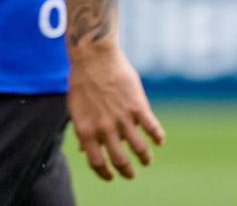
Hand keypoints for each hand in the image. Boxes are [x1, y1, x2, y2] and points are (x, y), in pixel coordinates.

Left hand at [67, 43, 164, 181]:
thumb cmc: (82, 84)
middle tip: (131, 174)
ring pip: (138, 147)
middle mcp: (105, 129)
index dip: (105, 173)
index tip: (111, 177)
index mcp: (87, 132)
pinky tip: (160, 141)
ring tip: (147, 161)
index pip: (97, 162)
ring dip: (144, 157)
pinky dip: (157, 137)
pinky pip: (152, 127)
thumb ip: (84, 132)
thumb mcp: (77, 111)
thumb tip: (84, 149)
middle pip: (119, 159)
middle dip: (127, 171)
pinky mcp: (138, 106)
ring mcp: (123, 118)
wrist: (94, 59)